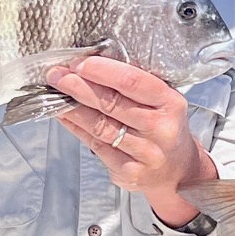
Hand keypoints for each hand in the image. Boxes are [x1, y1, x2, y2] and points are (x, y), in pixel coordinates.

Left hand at [49, 55, 210, 226]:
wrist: (178, 170)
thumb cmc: (164, 128)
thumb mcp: (163, 102)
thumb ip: (136, 86)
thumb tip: (92, 67)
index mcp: (170, 103)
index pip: (133, 82)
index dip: (102, 71)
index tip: (79, 63)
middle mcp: (160, 129)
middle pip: (112, 104)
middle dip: (79, 86)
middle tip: (57, 75)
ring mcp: (145, 154)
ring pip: (100, 126)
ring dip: (73, 108)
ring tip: (56, 94)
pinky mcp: (129, 172)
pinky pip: (96, 145)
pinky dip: (77, 128)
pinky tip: (66, 116)